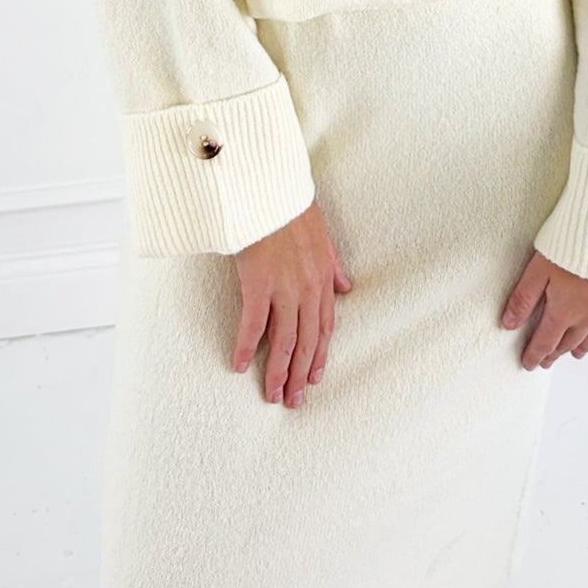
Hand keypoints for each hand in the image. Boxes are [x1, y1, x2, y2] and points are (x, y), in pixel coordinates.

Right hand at [232, 200, 352, 407]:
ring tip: (273, 395)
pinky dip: (246, 347)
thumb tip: (347, 287)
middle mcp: (308, 287)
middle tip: (294, 400)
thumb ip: (334, 265)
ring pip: (284, 341)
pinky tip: (239, 365)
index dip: (320, 355)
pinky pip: (253, 324)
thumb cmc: (289, 206)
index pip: (325, 326)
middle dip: (301, 374)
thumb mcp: (323, 235)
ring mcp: (284, 287)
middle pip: (307, 341)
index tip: (314, 377)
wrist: (268, 187)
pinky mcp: (258, 283)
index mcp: (324, 276)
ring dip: (279, 371)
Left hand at [501, 248, 587, 368]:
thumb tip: (508, 323)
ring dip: (583, 347)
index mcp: (565, 311)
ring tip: (574, 353)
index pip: (546, 342)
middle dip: (555, 353)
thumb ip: (523, 298)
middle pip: (570, 342)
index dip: (535, 355)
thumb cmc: (576, 243)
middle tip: (546, 360)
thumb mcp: (539, 268)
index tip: (528, 363)